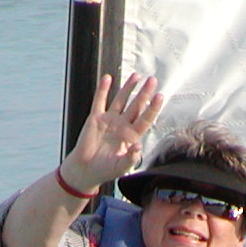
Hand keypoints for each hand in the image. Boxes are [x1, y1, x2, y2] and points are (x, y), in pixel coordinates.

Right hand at [59, 73, 163, 195]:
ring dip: (128, 88)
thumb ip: (131, 158)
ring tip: (136, 76)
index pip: (145, 119)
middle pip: (136, 106)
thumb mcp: (121, 168)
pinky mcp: (95, 118)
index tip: (159, 97)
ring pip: (121, 100)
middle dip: (144, 93)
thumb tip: (138, 147)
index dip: (152, 108)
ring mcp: (109, 120)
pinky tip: (108, 79)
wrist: (86, 170)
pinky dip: (103, 89)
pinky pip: (100, 101)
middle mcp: (122, 126)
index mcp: (131, 137)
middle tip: (152, 81)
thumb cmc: (104, 170)